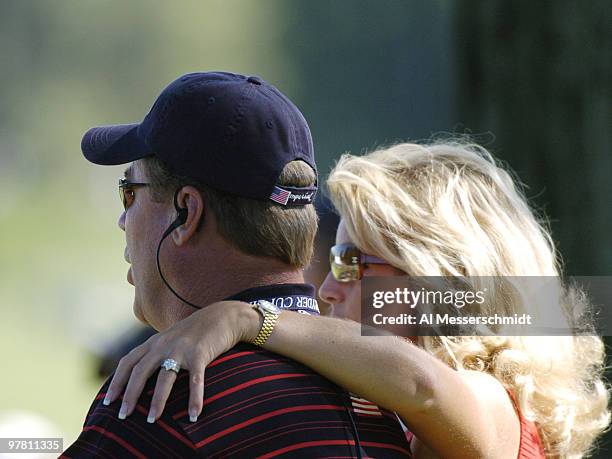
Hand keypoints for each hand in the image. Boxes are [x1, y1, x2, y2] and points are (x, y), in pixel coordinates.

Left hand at [103, 300, 260, 422]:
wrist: (224, 315)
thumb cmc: (197, 331)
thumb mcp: (172, 338)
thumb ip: (158, 351)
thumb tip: (143, 373)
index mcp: (155, 341)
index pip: (128, 361)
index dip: (116, 381)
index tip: (108, 401)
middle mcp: (164, 344)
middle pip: (140, 370)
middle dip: (129, 394)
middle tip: (123, 415)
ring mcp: (182, 348)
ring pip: (165, 377)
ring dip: (157, 400)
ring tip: (152, 419)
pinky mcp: (201, 353)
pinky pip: (195, 379)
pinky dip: (194, 399)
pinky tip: (194, 415)